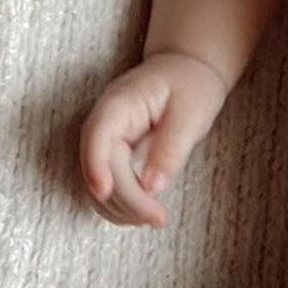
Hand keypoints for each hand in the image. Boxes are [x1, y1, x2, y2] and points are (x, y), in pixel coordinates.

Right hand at [79, 50, 229, 227]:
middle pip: (100, 165)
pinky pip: (108, 183)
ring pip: (97, 181)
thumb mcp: (191, 112)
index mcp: (121, 102)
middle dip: (123, 197)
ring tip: (153, 218)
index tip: (104, 192)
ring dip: (119, 206)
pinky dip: (121, 203)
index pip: (98, 134)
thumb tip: (152, 187)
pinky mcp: (114, 154)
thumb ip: (171, 148)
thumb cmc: (192, 84)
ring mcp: (106, 139)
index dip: (95, 165)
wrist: (189, 68)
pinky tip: (143, 213)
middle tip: (157, 218)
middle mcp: (106, 122)